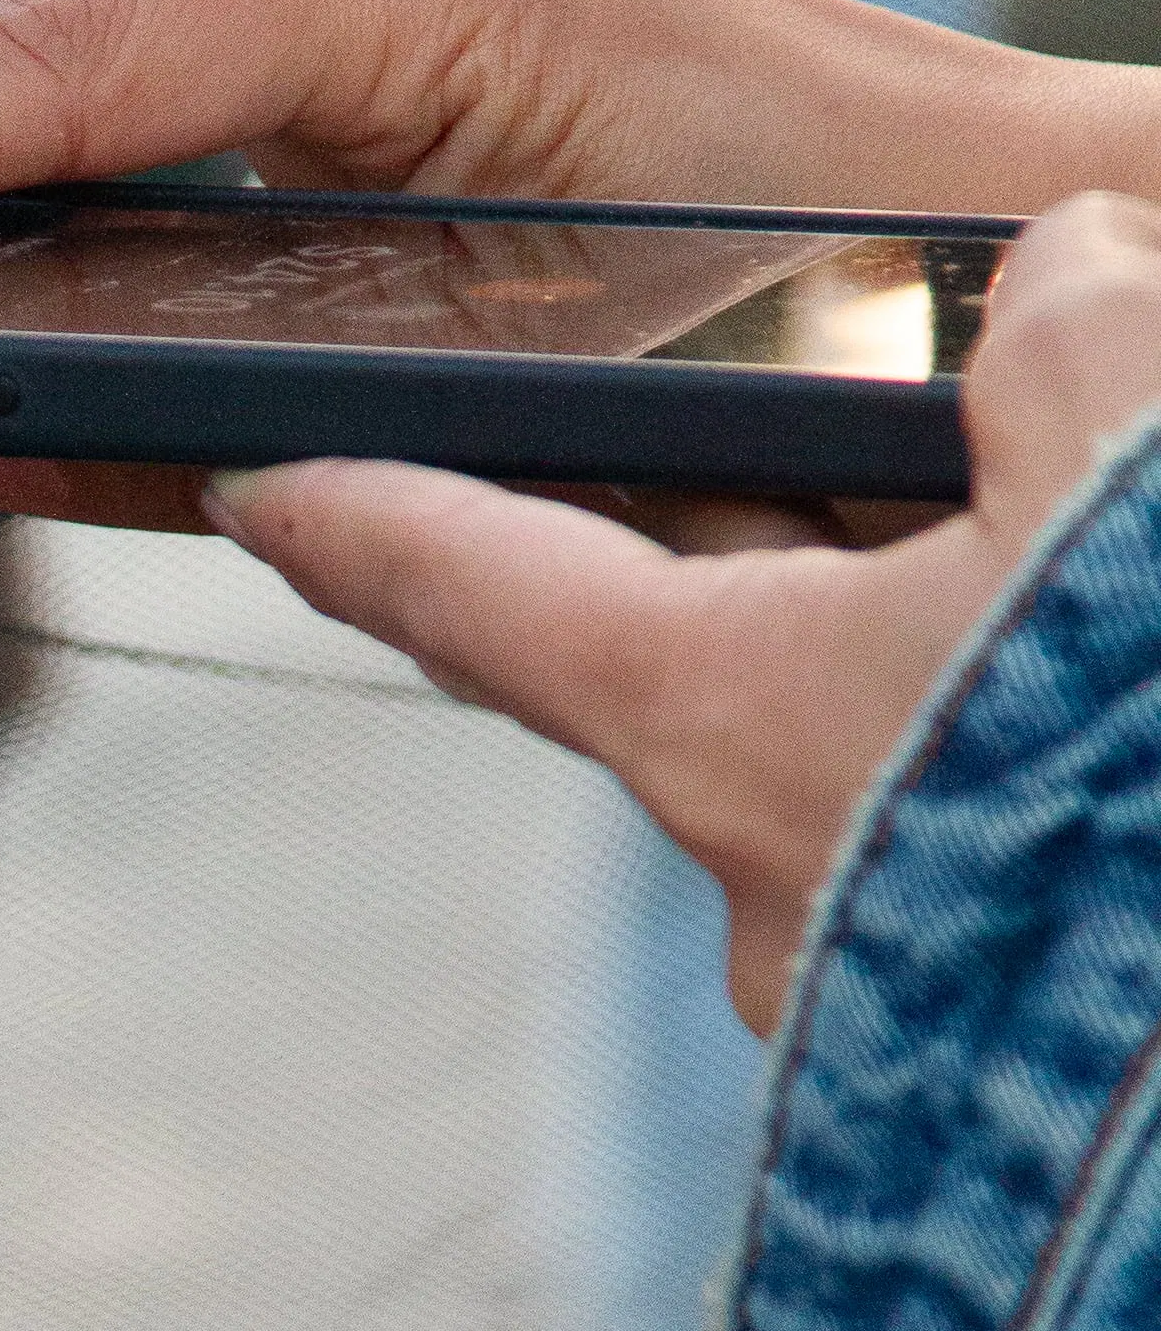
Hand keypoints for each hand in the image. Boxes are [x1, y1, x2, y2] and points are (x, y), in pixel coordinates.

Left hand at [208, 197, 1160, 1028]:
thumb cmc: (1157, 756)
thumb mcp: (1124, 451)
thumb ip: (1058, 334)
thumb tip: (1061, 277)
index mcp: (726, 720)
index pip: (482, 584)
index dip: (367, 513)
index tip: (259, 487)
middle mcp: (776, 877)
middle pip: (688, 665)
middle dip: (718, 555)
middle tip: (731, 456)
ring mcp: (902, 989)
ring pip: (861, 765)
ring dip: (914, 667)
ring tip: (1012, 568)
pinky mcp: (1025, 1053)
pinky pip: (983, 861)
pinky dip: (1013, 768)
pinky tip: (1084, 717)